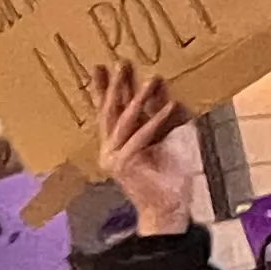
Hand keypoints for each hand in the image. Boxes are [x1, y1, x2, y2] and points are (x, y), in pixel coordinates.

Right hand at [94, 59, 200, 237]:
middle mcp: (110, 149)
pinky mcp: (124, 165)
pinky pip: (140, 137)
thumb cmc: (169, 174)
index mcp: (116, 143)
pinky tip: (169, 105)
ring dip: (138, 98)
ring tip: (152, 78)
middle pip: (110, 112)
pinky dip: (155, 121)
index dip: (103, 89)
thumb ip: (159, 117)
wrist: (168, 205)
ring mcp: (114, 158)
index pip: (108, 111)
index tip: (101, 67)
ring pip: (124, 121)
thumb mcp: (167, 136)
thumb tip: (160, 90)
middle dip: (114, 86)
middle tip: (120, 63)